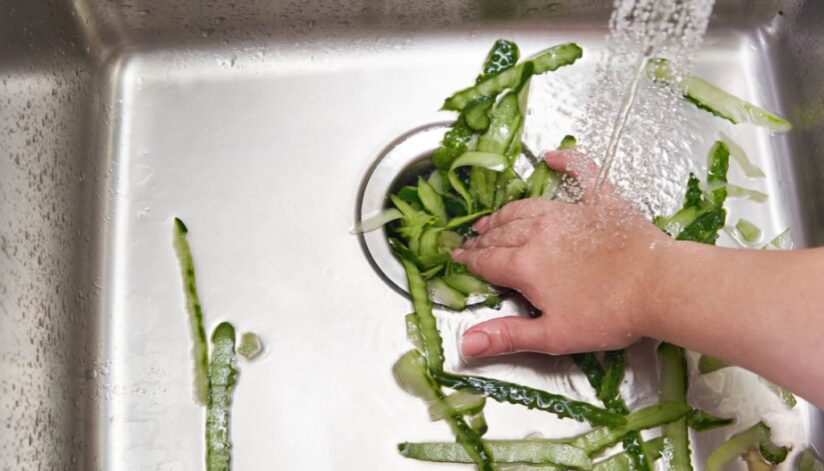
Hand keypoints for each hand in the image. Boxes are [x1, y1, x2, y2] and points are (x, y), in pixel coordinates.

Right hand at [452, 150, 672, 356]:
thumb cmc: (609, 315)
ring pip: (526, 208)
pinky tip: (553, 156)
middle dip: (483, 238)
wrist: (659, 287)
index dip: (469, 260)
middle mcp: (540, 232)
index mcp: (526, 264)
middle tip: (472, 240)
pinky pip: (580, 172)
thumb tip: (465, 343)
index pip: (487, 260)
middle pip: (502, 232)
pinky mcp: (601, 201)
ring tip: (493, 218)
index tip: (457, 257)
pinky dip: (566, 161)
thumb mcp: (553, 336)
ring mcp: (570, 213)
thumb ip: (507, 336)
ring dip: (505, 213)